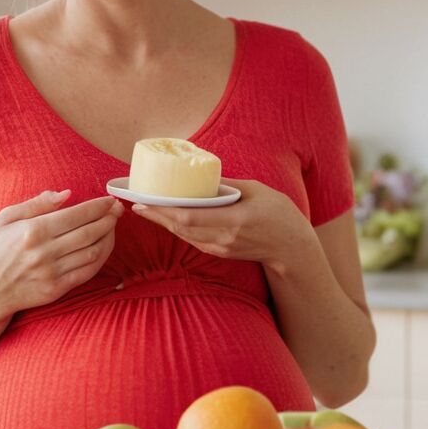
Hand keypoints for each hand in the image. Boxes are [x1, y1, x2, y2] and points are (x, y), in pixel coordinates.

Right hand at [0, 190, 122, 318]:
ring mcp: (52, 272)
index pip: (77, 215)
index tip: (109, 201)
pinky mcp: (57, 289)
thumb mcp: (6, 218)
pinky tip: (104, 246)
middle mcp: (45, 251)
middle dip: (109, 219)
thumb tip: (66, 194)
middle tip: (118, 210)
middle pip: (89, 232)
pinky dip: (101, 257)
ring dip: (108, 237)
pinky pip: (88, 271)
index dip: (98, 207)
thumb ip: (37, 203)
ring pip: (93, 252)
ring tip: (112, 226)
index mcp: (34, 230)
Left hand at [131, 180, 314, 274]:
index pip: (189, 218)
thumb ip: (228, 186)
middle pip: (180, 228)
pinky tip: (166, 219)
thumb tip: (202, 175)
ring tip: (145, 209)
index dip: (163, 211)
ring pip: (183, 236)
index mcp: (233, 221)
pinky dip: (176, 229)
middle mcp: (223, 239)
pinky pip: (192, 240)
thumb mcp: (256, 190)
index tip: (144, 201)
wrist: (292, 247)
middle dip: (156, 216)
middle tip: (135, 202)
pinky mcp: (220, 252)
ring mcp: (221, 248)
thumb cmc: (279, 214)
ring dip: (162, 223)